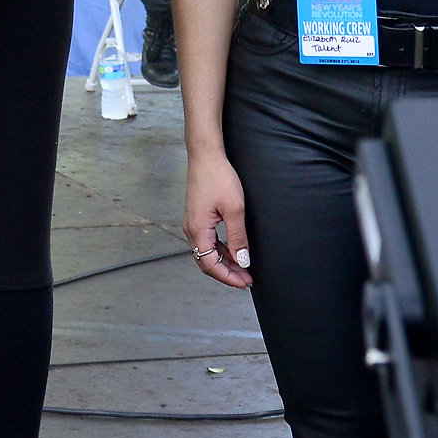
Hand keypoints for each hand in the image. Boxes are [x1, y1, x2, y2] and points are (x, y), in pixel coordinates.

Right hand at [182, 149, 252, 289]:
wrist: (206, 155)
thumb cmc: (219, 177)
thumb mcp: (234, 210)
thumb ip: (238, 238)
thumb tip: (242, 261)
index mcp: (197, 230)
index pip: (210, 265)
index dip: (228, 277)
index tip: (245, 282)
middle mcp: (191, 229)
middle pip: (206, 262)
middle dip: (227, 273)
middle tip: (247, 279)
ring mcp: (193, 223)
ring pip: (207, 252)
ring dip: (225, 262)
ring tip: (243, 267)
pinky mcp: (197, 217)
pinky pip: (207, 241)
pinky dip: (220, 250)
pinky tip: (234, 250)